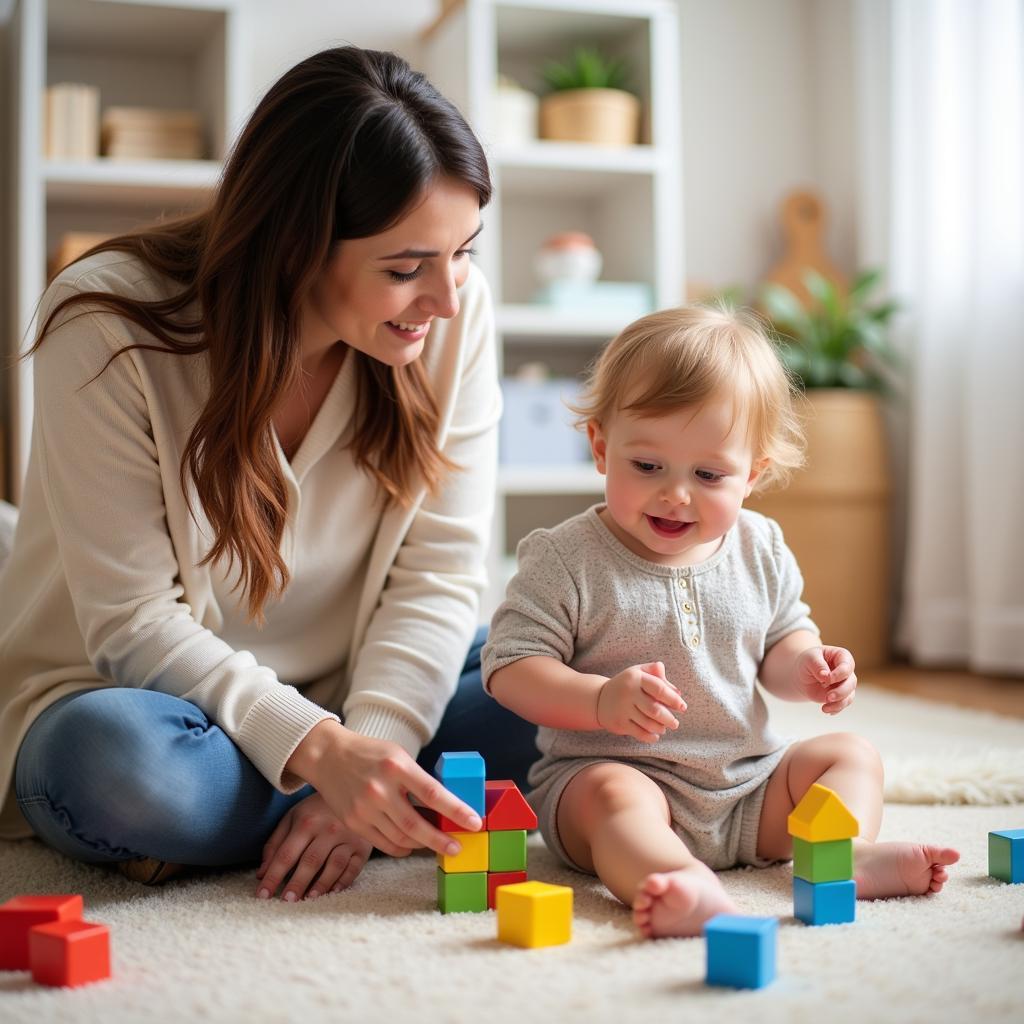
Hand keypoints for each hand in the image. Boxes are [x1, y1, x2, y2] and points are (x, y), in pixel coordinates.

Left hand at [256, 792, 371, 901]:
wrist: (350, 792)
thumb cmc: (315, 810)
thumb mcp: (292, 818)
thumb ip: (275, 844)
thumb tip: (262, 873)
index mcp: (307, 822)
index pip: (286, 854)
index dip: (273, 876)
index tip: (262, 895)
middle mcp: (328, 829)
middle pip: (311, 860)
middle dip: (297, 883)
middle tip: (287, 901)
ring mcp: (348, 837)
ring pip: (335, 864)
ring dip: (322, 884)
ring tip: (309, 898)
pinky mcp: (363, 846)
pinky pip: (354, 867)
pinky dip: (344, 881)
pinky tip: (333, 891)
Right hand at [288, 721, 481, 858]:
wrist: (328, 756)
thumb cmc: (369, 753)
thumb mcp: (398, 755)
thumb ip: (418, 779)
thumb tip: (445, 806)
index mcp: (396, 766)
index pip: (433, 793)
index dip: (456, 810)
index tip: (475, 822)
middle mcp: (380, 789)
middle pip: (416, 824)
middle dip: (441, 840)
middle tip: (458, 847)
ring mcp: (364, 809)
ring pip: (401, 838)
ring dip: (423, 845)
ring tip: (439, 845)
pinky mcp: (354, 823)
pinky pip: (384, 844)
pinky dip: (402, 847)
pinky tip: (413, 845)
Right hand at [596, 661, 686, 742]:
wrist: (599, 699)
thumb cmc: (627, 684)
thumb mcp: (639, 672)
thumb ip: (658, 675)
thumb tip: (678, 692)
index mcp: (636, 677)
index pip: (659, 689)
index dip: (674, 699)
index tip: (683, 707)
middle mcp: (628, 692)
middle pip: (655, 709)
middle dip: (669, 719)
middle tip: (675, 723)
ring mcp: (622, 708)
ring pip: (648, 723)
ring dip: (661, 728)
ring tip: (664, 728)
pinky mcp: (619, 723)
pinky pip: (640, 734)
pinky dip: (651, 737)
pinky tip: (655, 735)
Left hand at [796, 645, 856, 713]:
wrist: (802, 674)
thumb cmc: (808, 662)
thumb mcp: (809, 658)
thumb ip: (818, 665)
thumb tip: (825, 675)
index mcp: (842, 656)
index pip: (847, 666)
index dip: (839, 674)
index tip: (826, 679)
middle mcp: (847, 671)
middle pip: (851, 683)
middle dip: (841, 692)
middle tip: (828, 697)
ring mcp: (845, 684)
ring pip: (850, 695)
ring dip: (839, 703)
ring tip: (824, 708)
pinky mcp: (840, 696)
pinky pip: (843, 704)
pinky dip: (836, 709)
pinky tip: (825, 710)